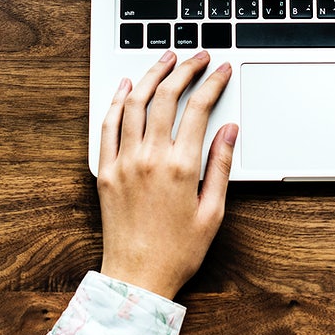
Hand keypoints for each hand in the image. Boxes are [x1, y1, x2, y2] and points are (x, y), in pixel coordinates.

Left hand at [96, 50, 238, 299]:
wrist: (136, 278)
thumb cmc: (178, 251)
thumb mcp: (212, 211)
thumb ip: (220, 165)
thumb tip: (229, 130)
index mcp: (180, 167)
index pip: (199, 109)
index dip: (212, 83)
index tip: (221, 69)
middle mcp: (149, 158)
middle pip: (165, 97)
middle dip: (184, 70)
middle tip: (197, 56)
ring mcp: (123, 162)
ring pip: (135, 103)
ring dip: (151, 75)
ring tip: (165, 59)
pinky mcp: (104, 171)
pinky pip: (107, 126)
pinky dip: (117, 101)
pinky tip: (125, 86)